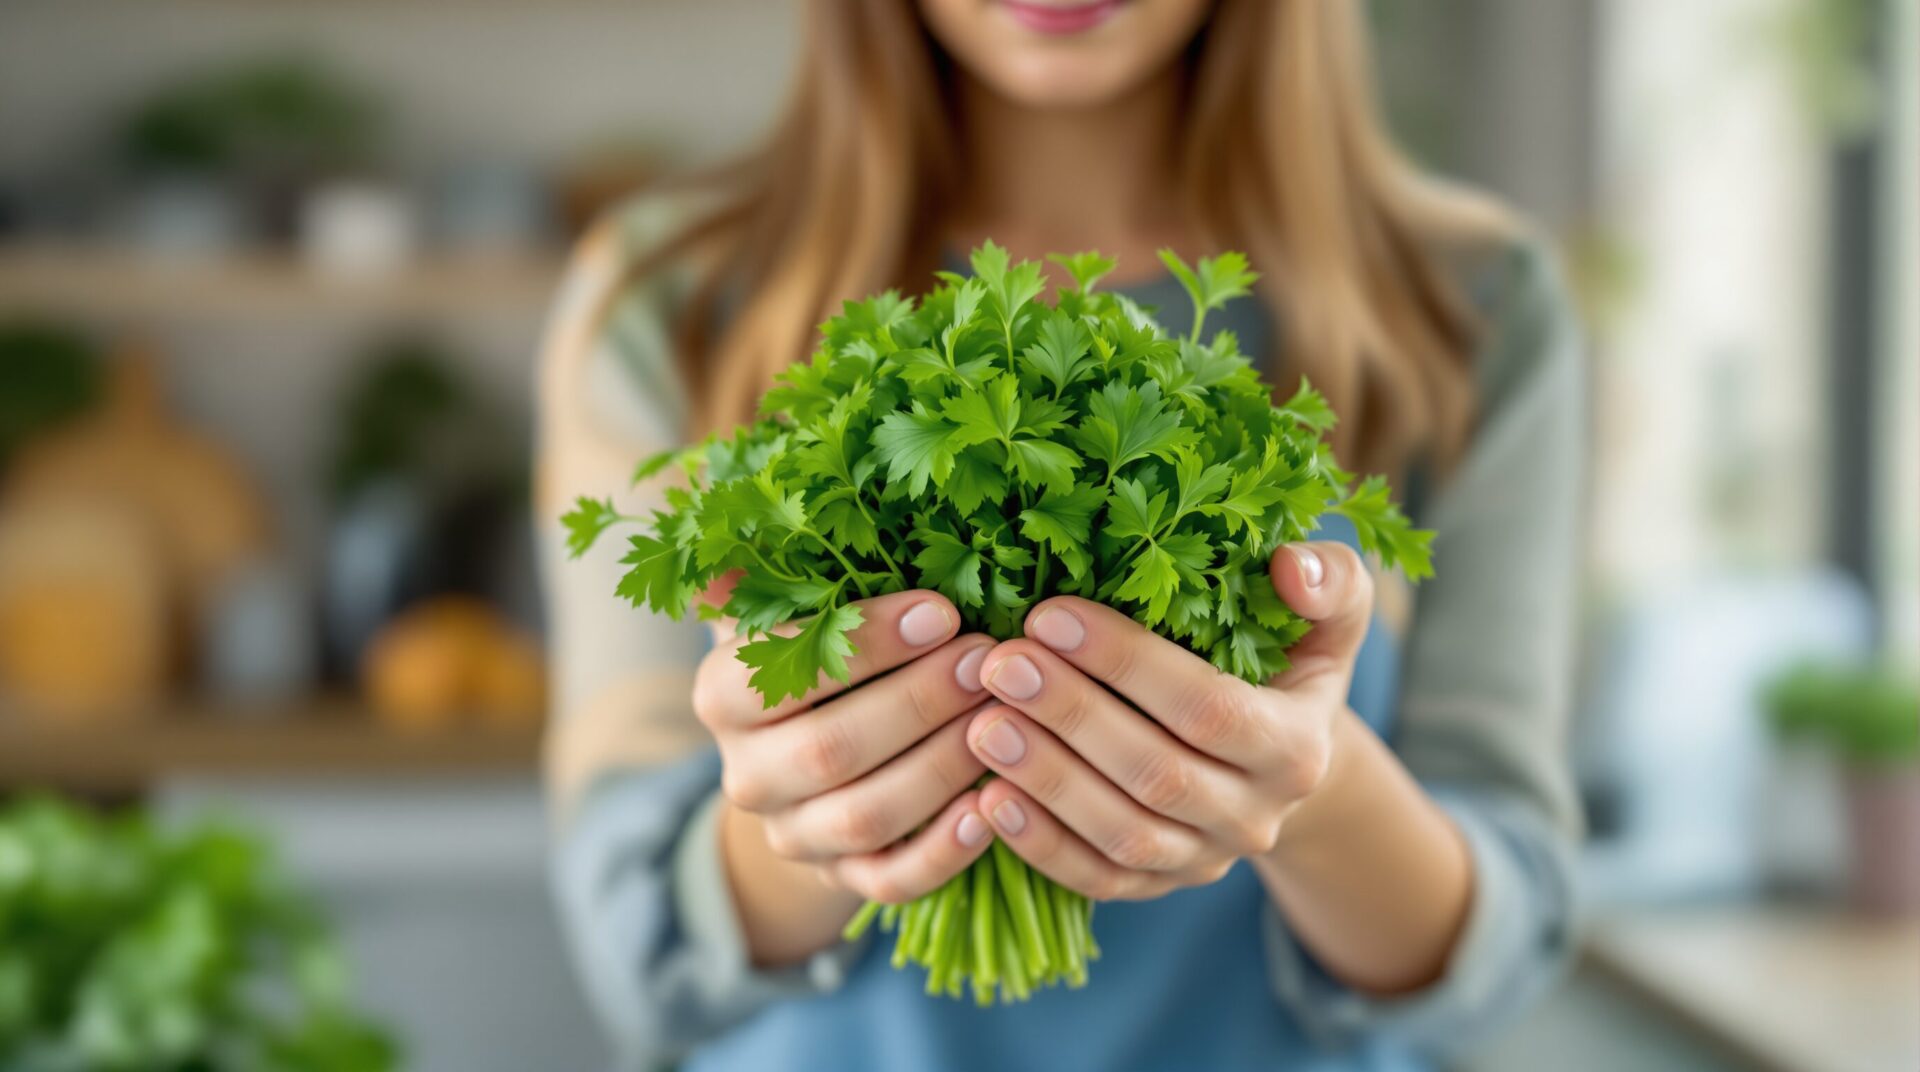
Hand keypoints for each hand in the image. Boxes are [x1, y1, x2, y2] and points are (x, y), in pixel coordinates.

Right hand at [697, 587, 997, 904]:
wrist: (812, 759)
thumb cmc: (817, 652)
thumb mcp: (787, 602)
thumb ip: (774, 560)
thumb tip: (732, 480)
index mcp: (721, 695)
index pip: (777, 671)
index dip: (863, 645)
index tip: (941, 611)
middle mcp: (747, 774)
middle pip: (827, 749)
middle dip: (916, 703)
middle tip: (988, 661)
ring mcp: (794, 835)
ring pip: (866, 815)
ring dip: (942, 766)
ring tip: (1005, 720)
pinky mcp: (842, 882)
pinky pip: (891, 881)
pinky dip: (943, 852)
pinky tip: (993, 808)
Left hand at [964, 542, 1373, 900]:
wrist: (1276, 753)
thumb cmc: (1286, 656)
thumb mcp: (1327, 614)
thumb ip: (1330, 580)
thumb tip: (1292, 569)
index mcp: (1298, 745)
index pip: (1209, 708)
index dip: (1127, 664)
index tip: (1049, 616)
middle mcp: (1256, 816)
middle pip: (1157, 774)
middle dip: (1072, 716)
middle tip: (1000, 664)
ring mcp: (1205, 860)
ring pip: (1123, 834)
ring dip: (1047, 781)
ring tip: (981, 724)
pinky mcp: (1156, 887)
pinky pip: (1097, 880)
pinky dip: (1041, 845)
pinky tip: (986, 798)